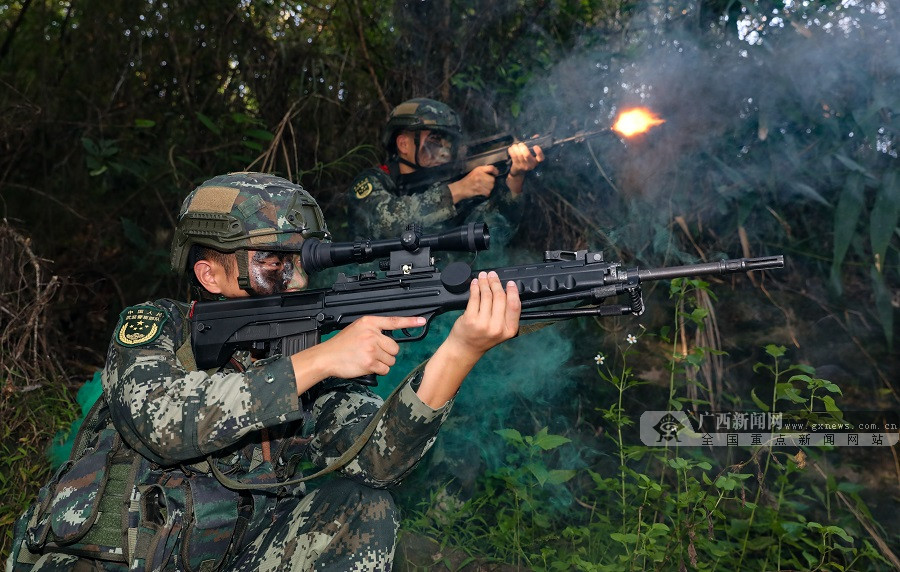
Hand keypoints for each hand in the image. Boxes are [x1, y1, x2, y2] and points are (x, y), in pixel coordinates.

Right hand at [291, 315, 425, 391]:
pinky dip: (379, 370)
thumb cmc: (341, 345)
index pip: (394, 321)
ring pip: (391, 360)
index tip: (422, 321)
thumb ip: (374, 330)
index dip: (410, 321)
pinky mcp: (370, 362)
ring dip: (383, 363)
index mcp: (369, 323)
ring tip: (367, 359)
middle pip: (395, 347)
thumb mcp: (357, 329)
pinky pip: (385, 369)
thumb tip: (390, 338)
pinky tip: (367, 366)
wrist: (326, 357)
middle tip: (372, 353)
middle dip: (387, 353)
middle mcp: (372, 334)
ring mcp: (371, 348)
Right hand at [448, 165, 498, 202]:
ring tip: (484, 188)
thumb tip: (495, 172)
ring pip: (491, 186)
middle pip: (492, 179)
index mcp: (479, 169)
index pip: (491, 168)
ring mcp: (479, 183)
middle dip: (491, 183)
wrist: (460, 188)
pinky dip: (486, 193)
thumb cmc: (468, 180)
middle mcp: (480, 175)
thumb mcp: (475, 172)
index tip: (496, 174)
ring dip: (489, 188)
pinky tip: (482, 192)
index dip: (495, 171)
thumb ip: (484, 171)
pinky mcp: (479, 190)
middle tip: (486, 184)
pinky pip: (488, 192)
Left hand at [449, 271, 520, 355]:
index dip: (513, 291)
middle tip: (493, 275)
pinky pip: (474, 298)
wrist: (466, 348)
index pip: (515, 306)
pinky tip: (475, 283)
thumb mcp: (501, 331)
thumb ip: (506, 315)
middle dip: (496, 283)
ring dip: (485, 283)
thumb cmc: (483, 338)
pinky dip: (475, 288)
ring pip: (487, 296)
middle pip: (500, 298)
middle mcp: (497, 327)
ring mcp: (483, 323)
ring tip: (483, 277)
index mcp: (509, 330)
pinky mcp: (470, 319)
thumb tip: (507, 292)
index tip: (510, 283)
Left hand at [507, 142, 543, 176]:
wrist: (518, 172)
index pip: (541, 158)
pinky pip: (513, 156)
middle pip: (526, 154)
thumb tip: (536, 135)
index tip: (535, 146)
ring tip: (515, 145)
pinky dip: (511, 150)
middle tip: (520, 144)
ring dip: (516, 147)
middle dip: (522, 147)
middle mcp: (531, 164)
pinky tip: (511, 148)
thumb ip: (533, 144)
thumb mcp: (531, 154)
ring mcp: (523, 166)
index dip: (539, 152)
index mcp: (536, 161)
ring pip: (519, 154)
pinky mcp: (516, 166)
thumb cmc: (526, 160)